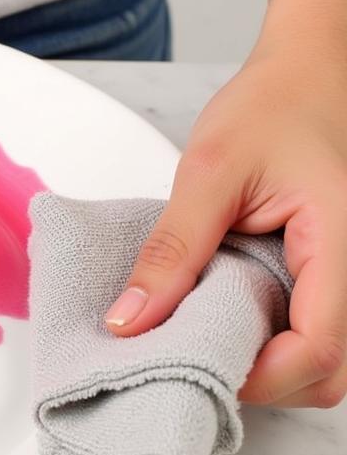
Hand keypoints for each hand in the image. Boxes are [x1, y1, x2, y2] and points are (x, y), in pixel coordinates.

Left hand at [104, 30, 346, 408]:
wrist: (305, 76)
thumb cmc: (269, 109)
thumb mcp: (208, 172)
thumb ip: (173, 249)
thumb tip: (129, 321)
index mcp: (342, 246)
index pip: (319, 351)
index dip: (258, 376)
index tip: (192, 365)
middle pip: (324, 372)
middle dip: (257, 378)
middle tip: (185, 352)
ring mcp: (341, 277)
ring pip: (316, 359)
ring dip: (258, 360)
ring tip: (194, 329)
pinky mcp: (322, 276)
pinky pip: (303, 328)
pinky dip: (262, 336)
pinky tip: (214, 313)